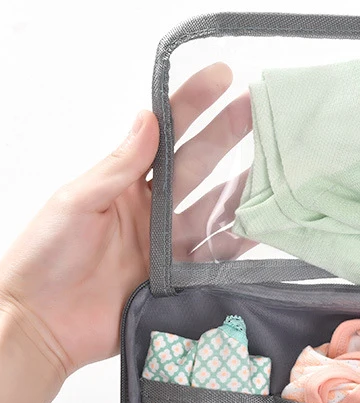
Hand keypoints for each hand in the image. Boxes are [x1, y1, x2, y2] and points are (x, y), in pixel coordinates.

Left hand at [0, 62, 252, 379]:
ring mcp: (169, 244)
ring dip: (244, 185)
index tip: (220, 77)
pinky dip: (242, 242)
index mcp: (125, 184)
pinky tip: (264, 225)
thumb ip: (117, 166)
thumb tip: (147, 120)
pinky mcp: (181, 278)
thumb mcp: (76, 202)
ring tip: (274, 163)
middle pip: (199, 165)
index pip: (166, 135)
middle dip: (228, 135)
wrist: (42, 324)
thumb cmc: (44, 259)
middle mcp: (152, 210)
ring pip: (216, 207)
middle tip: (258, 109)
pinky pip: (219, 256)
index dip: (192, 105)